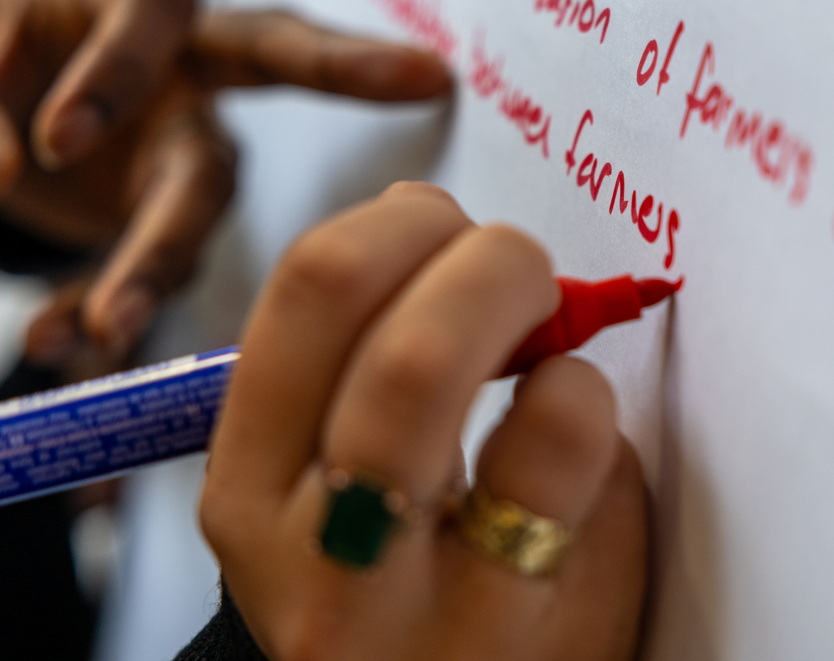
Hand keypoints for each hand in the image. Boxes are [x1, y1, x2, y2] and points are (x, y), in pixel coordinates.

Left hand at [0, 0, 450, 350]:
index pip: (150, 11)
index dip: (118, 72)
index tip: (56, 144)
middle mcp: (179, 57)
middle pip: (264, 53)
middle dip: (330, 64)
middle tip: (395, 73)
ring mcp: (187, 136)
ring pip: (210, 190)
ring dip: (164, 259)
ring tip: (107, 327)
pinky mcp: (172, 209)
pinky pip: (161, 260)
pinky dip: (109, 303)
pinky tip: (56, 340)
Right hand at [200, 182, 647, 660]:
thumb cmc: (417, 588)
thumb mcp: (348, 484)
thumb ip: (370, 354)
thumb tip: (429, 214)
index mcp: (249, 483)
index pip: (309, 287)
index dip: (401, 224)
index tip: (453, 232)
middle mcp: (300, 541)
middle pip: (357, 303)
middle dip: (472, 252)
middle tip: (523, 270)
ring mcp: (392, 592)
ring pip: (424, 367)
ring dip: (521, 308)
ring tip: (554, 343)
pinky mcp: (502, 625)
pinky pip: (555, 448)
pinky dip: (583, 399)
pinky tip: (581, 428)